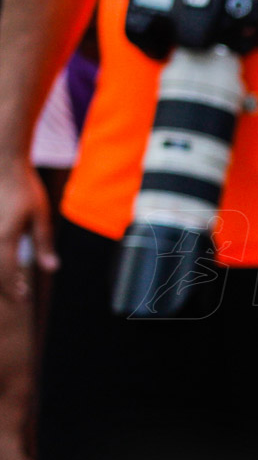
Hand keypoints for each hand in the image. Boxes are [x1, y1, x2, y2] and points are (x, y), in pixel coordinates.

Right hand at [0, 160, 57, 300]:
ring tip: (14, 278)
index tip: (22, 297)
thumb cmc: (24, 188)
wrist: (3, 163)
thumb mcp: (40, 217)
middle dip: (4, 285)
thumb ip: (44, 244)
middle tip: (19, 292)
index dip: (13, 290)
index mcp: (5, 239)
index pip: (7, 274)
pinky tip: (5, 258)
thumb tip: (51, 269)